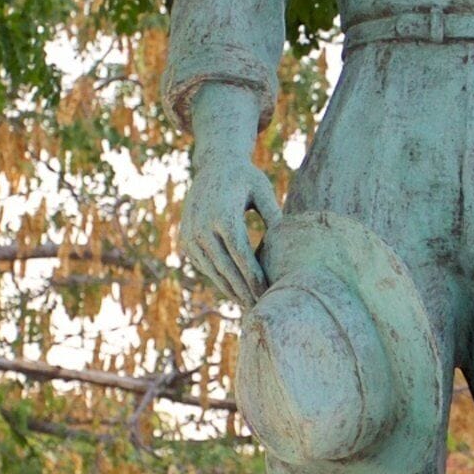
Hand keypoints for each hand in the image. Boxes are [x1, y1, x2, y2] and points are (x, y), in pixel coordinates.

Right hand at [180, 107, 281, 304]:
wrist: (212, 165)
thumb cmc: (245, 177)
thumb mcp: (262, 189)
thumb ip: (274, 214)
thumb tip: (288, 242)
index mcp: (223, 214)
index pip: (240, 253)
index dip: (253, 276)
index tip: (266, 292)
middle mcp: (202, 226)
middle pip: (225, 267)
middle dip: (242, 290)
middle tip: (259, 307)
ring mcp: (190, 234)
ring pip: (212, 270)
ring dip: (229, 289)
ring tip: (247, 304)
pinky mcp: (185, 239)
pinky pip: (204, 265)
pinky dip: (218, 278)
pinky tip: (233, 289)